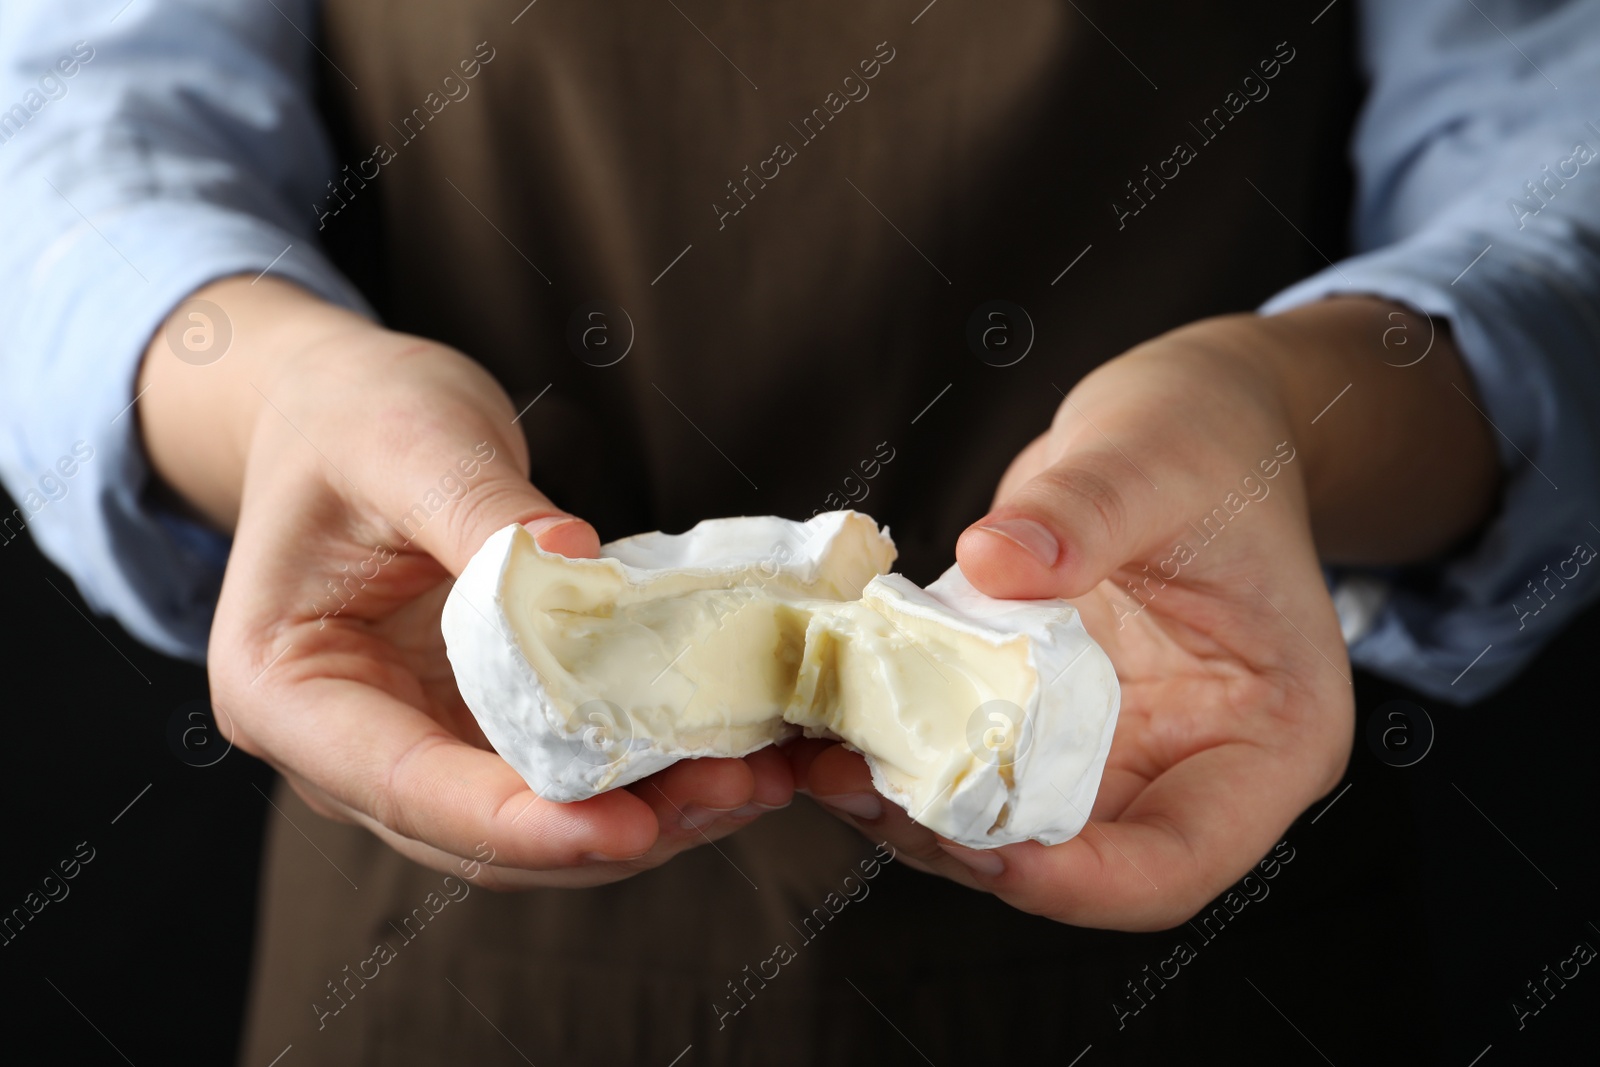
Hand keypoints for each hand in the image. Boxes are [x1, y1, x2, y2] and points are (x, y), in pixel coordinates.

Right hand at [139, 278, 791, 888]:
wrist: (341, 411)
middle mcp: (344, 747)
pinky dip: (641, 775)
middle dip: (608, 829)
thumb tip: (578, 564)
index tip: (624, 827)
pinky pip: (561, 776)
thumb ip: (481, 509)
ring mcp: (415, 744)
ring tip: (753, 778)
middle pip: (479, 834)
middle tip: (731, 789)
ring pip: (532, 824)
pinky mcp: (478, 728)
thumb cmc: (350, 418)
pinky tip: (726, 751)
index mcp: (285, 691)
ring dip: (646, 816)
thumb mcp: (408, 442)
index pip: (406, 788)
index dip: (516, 821)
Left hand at [794, 298, 1497, 928]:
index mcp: (1269, 740)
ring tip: (826, 762)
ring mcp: (1113, 750)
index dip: (1072, 879)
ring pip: (1009, 827)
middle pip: (1077, 863)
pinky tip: (835, 721)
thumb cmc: (1208, 441)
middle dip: (961, 847)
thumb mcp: (1158, 461)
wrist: (1185, 422)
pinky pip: (973, 758)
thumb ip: (1085, 511)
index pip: (1176, 863)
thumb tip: (996, 558)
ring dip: (913, 809)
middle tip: (859, 790)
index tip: (970, 842)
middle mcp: (1190, 766)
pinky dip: (905, 750)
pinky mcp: (1045, 720)